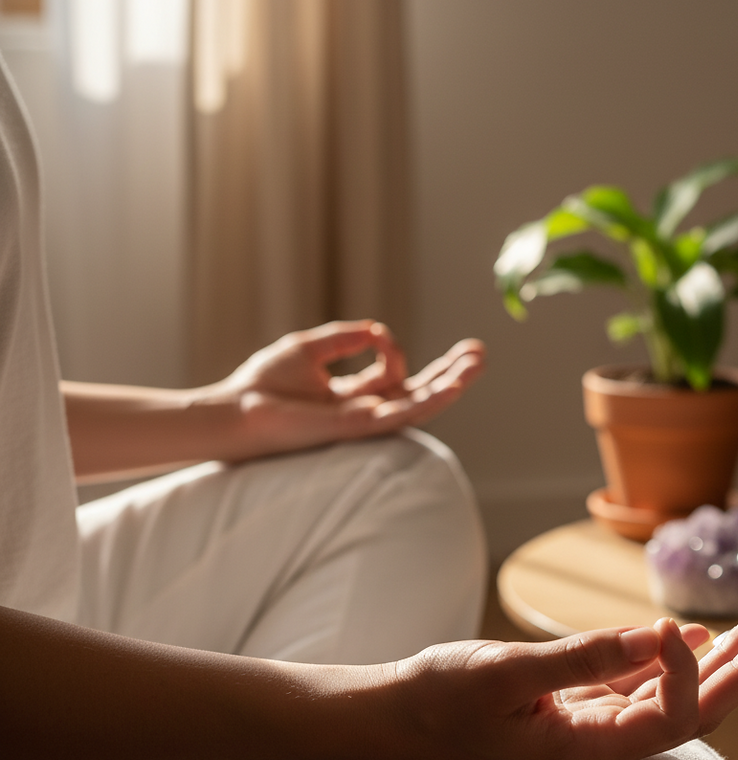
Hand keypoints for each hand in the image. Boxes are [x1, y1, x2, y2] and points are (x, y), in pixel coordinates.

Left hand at [208, 320, 484, 458]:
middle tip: (480, 353)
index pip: (394, 377)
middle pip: (418, 392)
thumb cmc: (262, 384)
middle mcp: (364, 411)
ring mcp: (364, 422)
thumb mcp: (309, 348)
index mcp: (352, 395)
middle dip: (450, 372)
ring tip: (479, 363)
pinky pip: (401, 415)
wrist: (235, 411)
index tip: (378, 334)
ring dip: (452, 384)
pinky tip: (452, 387)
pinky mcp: (358, 428)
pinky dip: (429, 401)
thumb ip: (345, 339)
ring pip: (419, 405)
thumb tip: (379, 331)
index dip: (398, 351)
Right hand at [383, 608, 737, 759]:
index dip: (689, 672)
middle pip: (690, 712)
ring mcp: (587, 729)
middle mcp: (599, 748)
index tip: (672, 624)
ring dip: (712, 660)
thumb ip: (584, 658)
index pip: (671, 717)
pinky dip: (664, 660)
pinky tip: (687, 638)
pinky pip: (634, 686)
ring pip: (667, 696)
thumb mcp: (507, 674)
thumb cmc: (441, 699)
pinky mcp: (572, 709)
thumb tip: (658, 636)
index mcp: (589, 754)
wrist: (396, 718)